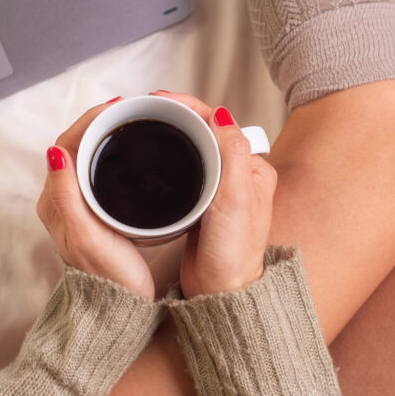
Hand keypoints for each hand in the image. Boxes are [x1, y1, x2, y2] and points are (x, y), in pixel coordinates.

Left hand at [36, 99, 155, 299]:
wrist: (116, 310)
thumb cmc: (105, 277)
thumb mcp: (86, 234)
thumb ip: (67, 194)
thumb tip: (55, 153)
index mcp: (55, 201)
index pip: (67, 144)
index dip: (90, 121)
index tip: (117, 109)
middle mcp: (61, 200)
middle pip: (75, 146)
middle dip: (99, 122)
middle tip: (128, 110)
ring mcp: (77, 206)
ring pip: (87, 156)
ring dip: (105, 136)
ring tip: (130, 123)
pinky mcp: (93, 212)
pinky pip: (98, 170)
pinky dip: (112, 154)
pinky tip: (132, 152)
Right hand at [151, 92, 276, 297]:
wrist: (222, 294)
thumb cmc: (233, 255)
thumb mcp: (236, 199)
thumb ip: (231, 154)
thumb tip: (220, 114)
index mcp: (250, 167)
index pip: (218, 122)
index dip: (189, 106)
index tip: (161, 101)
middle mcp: (237, 174)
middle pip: (204, 131)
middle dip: (176, 114)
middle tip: (145, 108)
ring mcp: (219, 189)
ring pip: (192, 148)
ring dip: (170, 132)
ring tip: (144, 124)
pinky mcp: (201, 205)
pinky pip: (184, 169)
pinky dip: (168, 156)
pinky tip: (150, 157)